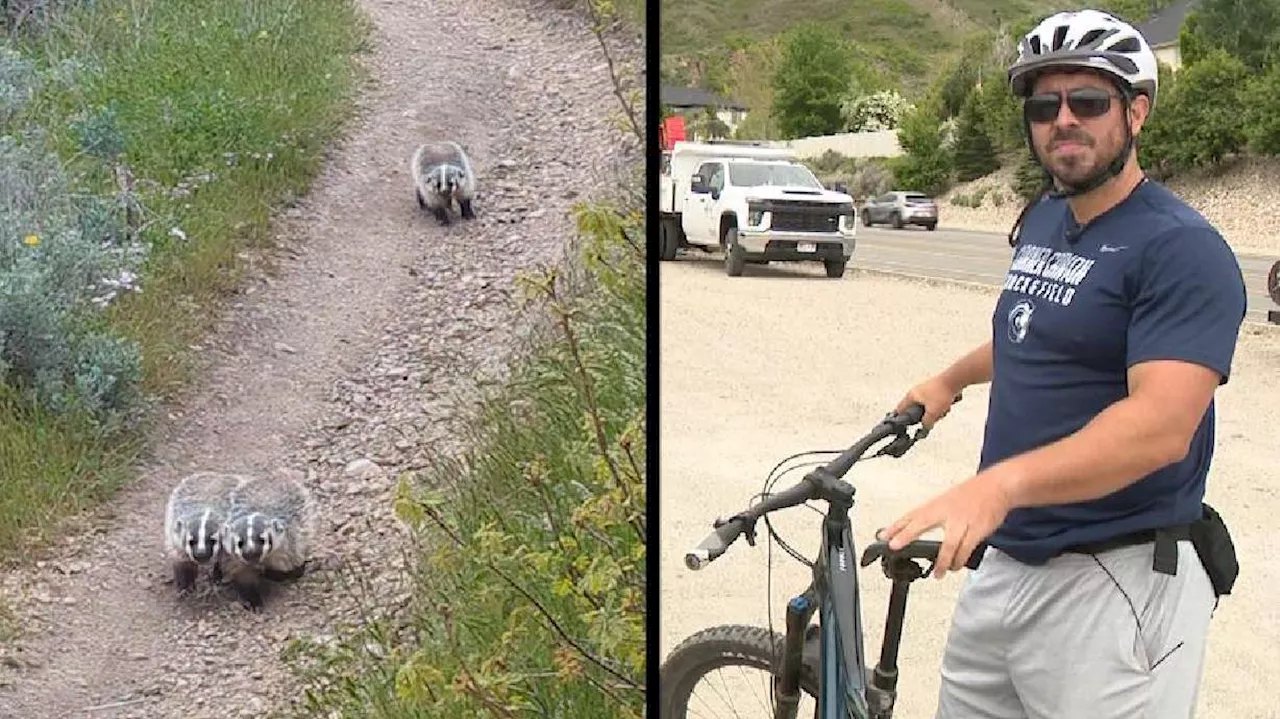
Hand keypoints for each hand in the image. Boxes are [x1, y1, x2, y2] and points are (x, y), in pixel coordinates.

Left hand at [878, 469, 1014, 578]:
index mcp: (937, 504)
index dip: (896, 525)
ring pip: (948, 545)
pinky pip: (966, 549)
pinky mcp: (977, 529)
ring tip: (937, 573)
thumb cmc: (972, 494)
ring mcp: (962, 521)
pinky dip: (959, 560)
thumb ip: (933, 515)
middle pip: (921, 523)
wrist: (997, 487)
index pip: (912, 515)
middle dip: (906, 535)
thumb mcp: (947, 500)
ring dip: (942, 562)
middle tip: (894, 545)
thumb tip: (914, 528)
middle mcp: (946, 511)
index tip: (882, 535)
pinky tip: (955, 567)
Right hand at [896, 376, 961, 428]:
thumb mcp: (933, 413)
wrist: (954, 380)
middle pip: (916, 410)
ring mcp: (925, 390)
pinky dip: (941, 406)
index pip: (900, 410)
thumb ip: (927, 423)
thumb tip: (924, 428)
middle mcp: (916, 392)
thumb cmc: (941, 393)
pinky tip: (948, 404)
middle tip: (933, 417)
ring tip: (943, 409)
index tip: (905, 425)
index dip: (901, 419)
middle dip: (927, 416)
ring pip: (927, 407)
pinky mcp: (934, 389)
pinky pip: (935, 402)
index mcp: (911, 396)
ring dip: (936, 411)